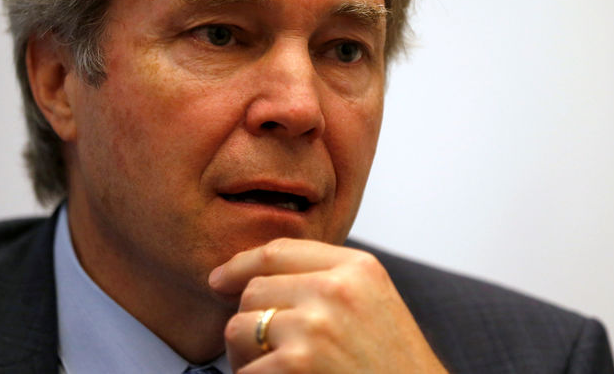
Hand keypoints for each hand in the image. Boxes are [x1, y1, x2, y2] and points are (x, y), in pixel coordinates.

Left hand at [208, 238, 448, 373]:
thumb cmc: (393, 366)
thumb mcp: (374, 303)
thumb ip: (330, 280)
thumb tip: (260, 275)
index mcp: (358, 268)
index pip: (279, 251)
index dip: (241, 264)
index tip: (220, 278)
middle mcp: (336, 289)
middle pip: (253, 290)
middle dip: (247, 322)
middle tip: (262, 352)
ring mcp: (314, 326)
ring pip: (238, 328)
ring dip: (244, 357)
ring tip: (275, 372)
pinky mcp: (295, 363)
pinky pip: (244, 370)